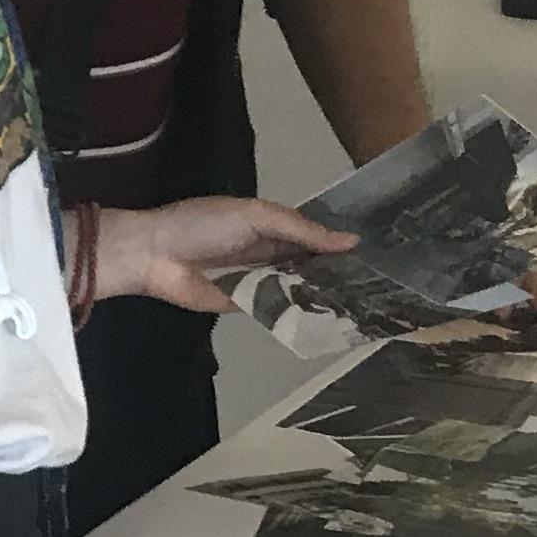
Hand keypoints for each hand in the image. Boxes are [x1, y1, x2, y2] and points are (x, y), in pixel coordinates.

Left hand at [101, 197, 356, 314]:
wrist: (155, 255)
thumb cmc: (203, 225)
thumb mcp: (256, 216)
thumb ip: (301, 230)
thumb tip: (351, 241)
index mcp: (268, 225)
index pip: (312, 236)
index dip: (338, 245)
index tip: (377, 257)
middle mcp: (268, 253)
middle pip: (309, 264)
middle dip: (336, 273)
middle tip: (381, 286)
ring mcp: (259, 281)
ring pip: (298, 288)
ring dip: (323, 295)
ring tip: (368, 305)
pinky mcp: (248, 305)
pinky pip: (278, 308)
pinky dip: (300, 312)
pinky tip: (333, 320)